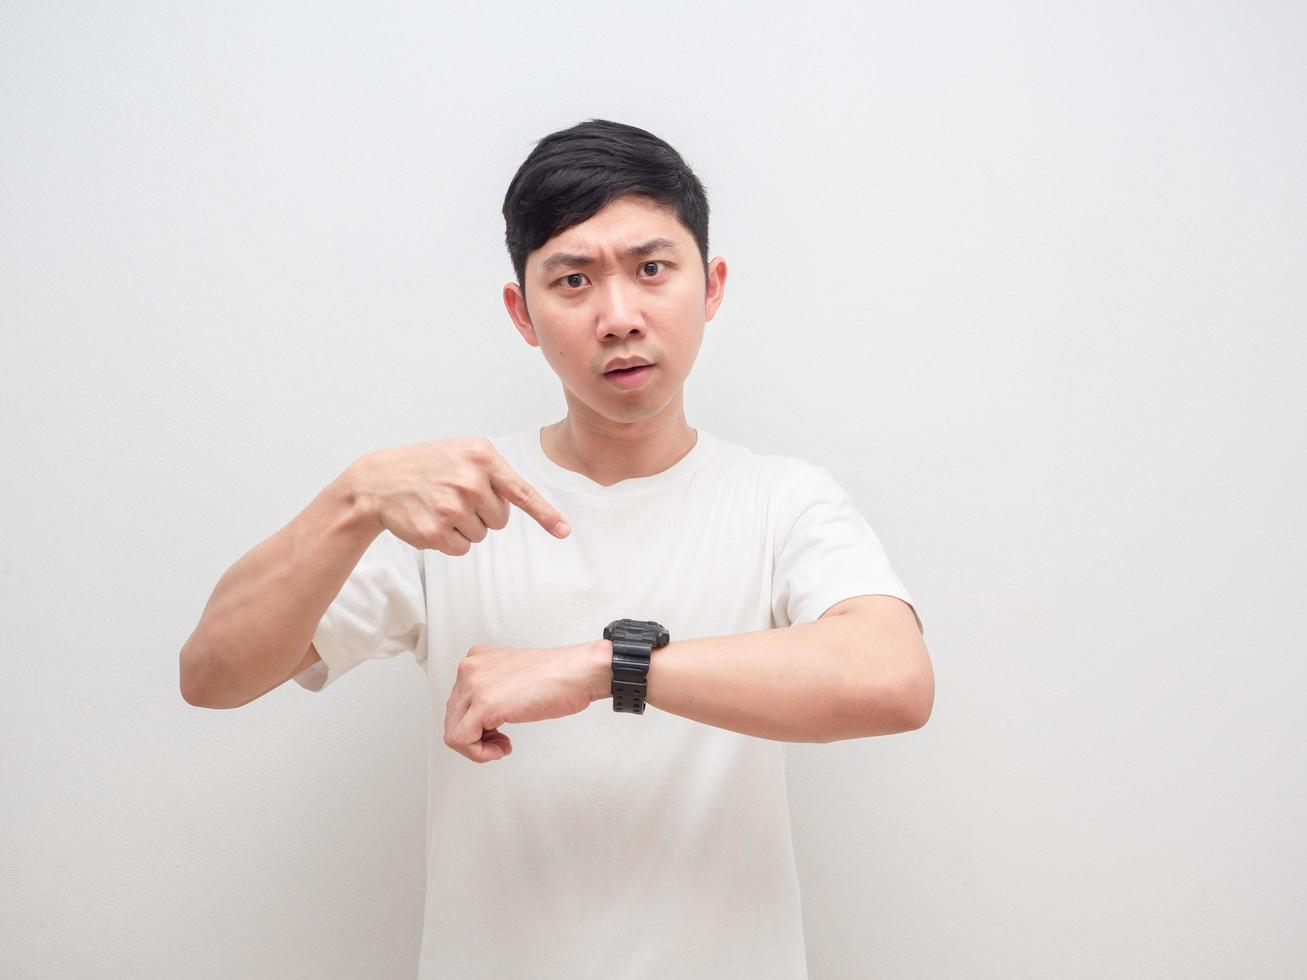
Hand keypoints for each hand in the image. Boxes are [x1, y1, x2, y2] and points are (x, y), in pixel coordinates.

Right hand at [348, 436, 570, 554]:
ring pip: (481, 535)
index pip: (522, 491)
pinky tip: (431, 520)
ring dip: (465, 527)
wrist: (379, 479)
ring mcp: (451, 506)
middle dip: (483, 514)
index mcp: (481, 456)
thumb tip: (525, 503)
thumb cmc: (428, 465)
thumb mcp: (464, 454)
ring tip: (440, 506)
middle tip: (456, 498)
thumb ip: (495, 474)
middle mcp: (468, 479)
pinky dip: (449, 541)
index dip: (546, 515)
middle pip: (501, 520)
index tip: (564, 531)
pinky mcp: (434, 531)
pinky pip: (461, 548)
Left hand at [444, 640, 608, 762]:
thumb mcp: (514, 674)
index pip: (458, 701)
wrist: (579, 672)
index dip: (476, 722)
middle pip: (453, 717)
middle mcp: (470, 668)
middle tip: (501, 741)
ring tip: (502, 745)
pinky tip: (501, 749)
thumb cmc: (559, 676)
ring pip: (453, 731)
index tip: (497, 730)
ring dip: (479, 747)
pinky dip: (479, 753)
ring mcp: (474, 685)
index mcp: (477, 658)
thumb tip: (482, 716)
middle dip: (477, 736)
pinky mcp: (484, 705)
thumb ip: (494, 687)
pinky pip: (461, 741)